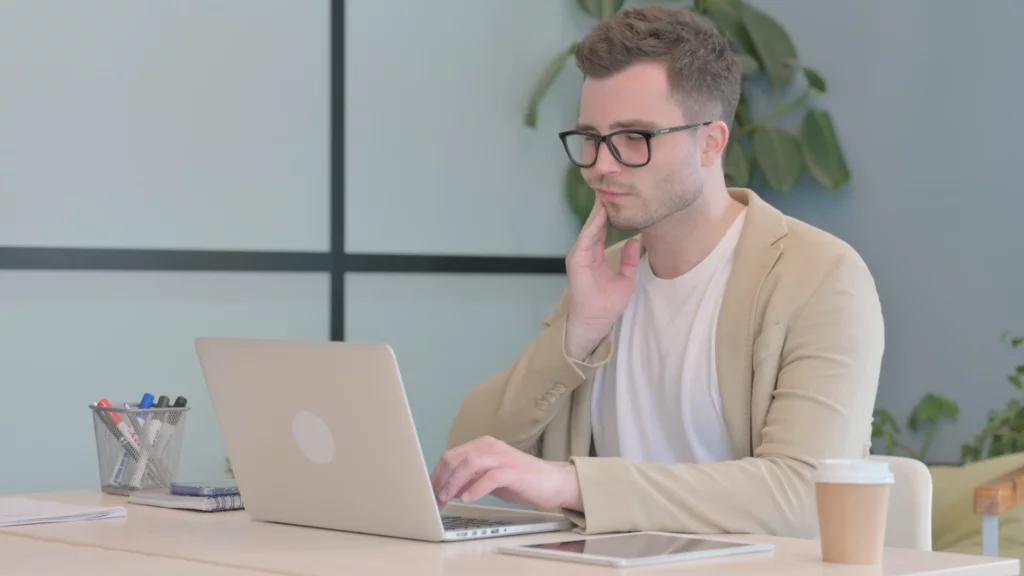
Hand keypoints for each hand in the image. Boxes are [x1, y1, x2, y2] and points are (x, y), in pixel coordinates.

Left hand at [430, 436, 582, 511]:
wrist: (553, 482)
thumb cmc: (522, 481)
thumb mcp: (490, 478)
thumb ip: (470, 479)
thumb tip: (447, 489)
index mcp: (483, 445)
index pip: (451, 456)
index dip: (437, 474)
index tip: (429, 492)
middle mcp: (491, 446)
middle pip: (456, 458)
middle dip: (441, 480)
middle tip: (435, 499)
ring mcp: (503, 457)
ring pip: (469, 464)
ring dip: (453, 483)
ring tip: (446, 499)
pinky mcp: (514, 471)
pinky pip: (490, 477)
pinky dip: (476, 488)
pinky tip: (467, 498)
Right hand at [564, 199, 641, 359]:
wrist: (595, 321)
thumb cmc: (607, 305)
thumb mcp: (626, 280)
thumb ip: (629, 261)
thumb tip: (635, 241)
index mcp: (595, 255)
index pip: (603, 229)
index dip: (609, 213)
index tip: (619, 197)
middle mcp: (585, 252)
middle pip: (595, 224)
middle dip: (602, 206)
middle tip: (611, 185)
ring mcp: (579, 255)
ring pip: (590, 227)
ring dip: (598, 211)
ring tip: (606, 192)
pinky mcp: (577, 260)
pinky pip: (586, 237)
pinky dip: (593, 224)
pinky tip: (601, 212)